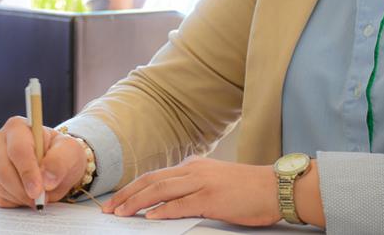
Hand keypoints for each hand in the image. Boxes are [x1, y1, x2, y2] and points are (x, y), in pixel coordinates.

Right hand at [0, 116, 88, 208]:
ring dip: (20, 197)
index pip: (18, 150)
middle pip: (3, 170)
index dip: (27, 172)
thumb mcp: (70, 152)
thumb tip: (46, 180)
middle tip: (42, 199)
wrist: (56, 165)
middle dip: (23, 190)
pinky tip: (27, 195)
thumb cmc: (62, 154)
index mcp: (18, 126)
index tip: (38, 191)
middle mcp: (0, 140)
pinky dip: (14, 201)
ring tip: (39, 195)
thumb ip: (59, 162)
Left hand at [101, 156, 281, 226]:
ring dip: (137, 202)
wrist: (274, 187)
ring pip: (160, 190)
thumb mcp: (214, 181)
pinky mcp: (211, 198)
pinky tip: (150, 217)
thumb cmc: (247, 189)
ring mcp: (202, 182)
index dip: (133, 188)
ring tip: (120, 213)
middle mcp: (193, 170)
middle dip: (126, 195)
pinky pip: (181, 204)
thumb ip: (191, 187)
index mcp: (192, 165)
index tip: (116, 200)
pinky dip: (163, 210)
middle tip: (108, 209)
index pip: (155, 176)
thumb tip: (167, 202)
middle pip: (151, 181)